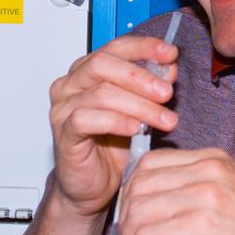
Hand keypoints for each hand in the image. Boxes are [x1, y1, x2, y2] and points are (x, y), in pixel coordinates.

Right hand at [47, 36, 180, 219]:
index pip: (115, 47)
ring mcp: (63, 109)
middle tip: (167, 93)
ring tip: (164, 120)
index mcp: (87, 72)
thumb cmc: (112, 148)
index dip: (144, 48)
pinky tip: (136, 129)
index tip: (170, 54)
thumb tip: (169, 68)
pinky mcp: (63, 134)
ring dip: (139, 105)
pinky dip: (117, 122)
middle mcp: (70, 85)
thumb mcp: (140, 111)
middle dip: (141, 77)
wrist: (93, 187)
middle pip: (104, 65)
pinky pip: (87, 119)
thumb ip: (152, 87)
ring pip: (101, 93)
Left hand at [117, 148, 234, 234]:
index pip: (152, 163)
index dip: (134, 191)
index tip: (135, 219)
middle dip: (126, 216)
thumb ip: (205, 192)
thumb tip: (165, 211)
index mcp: (215, 160)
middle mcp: (208, 170)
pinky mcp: (200, 227)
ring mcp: (204, 196)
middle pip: (139, 184)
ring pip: (139, 210)